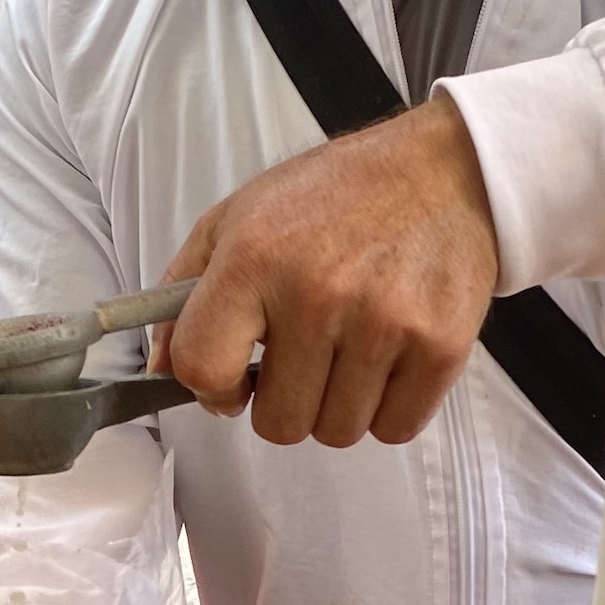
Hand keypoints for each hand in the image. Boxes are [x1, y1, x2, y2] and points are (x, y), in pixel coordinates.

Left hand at [161, 97, 500, 448]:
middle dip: (285, 399)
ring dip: (337, 405)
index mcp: (255, 258)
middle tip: (305, 355)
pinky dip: (388, 408)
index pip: (204, 369)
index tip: (236, 377)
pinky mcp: (440, 347)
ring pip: (336, 432)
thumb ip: (184, 295)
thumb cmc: (336, 197)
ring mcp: (384, 324)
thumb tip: (161, 371)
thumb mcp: (239, 218)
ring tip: (350, 349)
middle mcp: (318, 294)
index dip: (214, 389)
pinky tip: (389, 359)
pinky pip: (394, 429)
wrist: (443, 172)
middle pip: (278, 423)